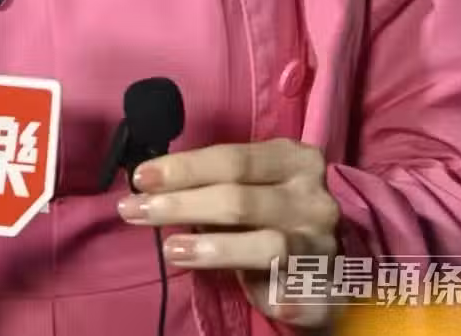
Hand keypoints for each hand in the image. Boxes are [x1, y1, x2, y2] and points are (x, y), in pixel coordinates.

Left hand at [117, 139, 338, 328]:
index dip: (184, 168)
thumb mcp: (253, 187)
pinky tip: (263, 301)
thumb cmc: (273, 216)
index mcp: (296, 161)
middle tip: (134, 212)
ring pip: (266, 245)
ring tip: (171, 250)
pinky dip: (278, 297)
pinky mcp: (326, 291)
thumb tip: (153, 186)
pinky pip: (299, 295)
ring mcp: (323, 246)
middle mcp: (314, 199)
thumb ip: (215, 184)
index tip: (141, 178)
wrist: (323, 269)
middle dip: (181, 205)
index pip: (233, 158)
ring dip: (213, 249)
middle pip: (240, 199)